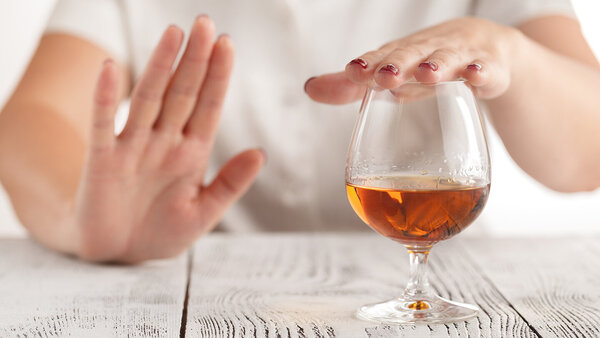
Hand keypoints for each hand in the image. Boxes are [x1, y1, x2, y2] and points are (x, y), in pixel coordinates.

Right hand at [75, 16, 263, 261]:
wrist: (119, 254)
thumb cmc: (162, 232)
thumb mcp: (203, 213)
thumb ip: (230, 184)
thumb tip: (259, 152)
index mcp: (191, 154)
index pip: (208, 107)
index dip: (218, 76)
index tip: (228, 44)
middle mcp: (164, 142)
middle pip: (182, 94)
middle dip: (195, 60)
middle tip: (206, 24)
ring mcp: (133, 148)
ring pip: (149, 100)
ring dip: (160, 67)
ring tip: (174, 34)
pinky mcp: (102, 160)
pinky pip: (103, 124)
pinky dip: (105, 97)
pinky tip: (111, 68)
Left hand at [306, 17, 521, 102]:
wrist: (484, 48)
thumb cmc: (426, 65)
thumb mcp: (392, 76)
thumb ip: (352, 87)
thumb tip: (309, 88)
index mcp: (401, 54)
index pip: (381, 57)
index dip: (368, 64)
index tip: (353, 71)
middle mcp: (426, 51)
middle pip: (411, 54)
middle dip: (397, 64)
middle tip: (384, 75)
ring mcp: (459, 57)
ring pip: (448, 59)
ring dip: (438, 66)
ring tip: (427, 74)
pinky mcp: (488, 68)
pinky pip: (487, 71)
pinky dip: (482, 73)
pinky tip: (476, 78)